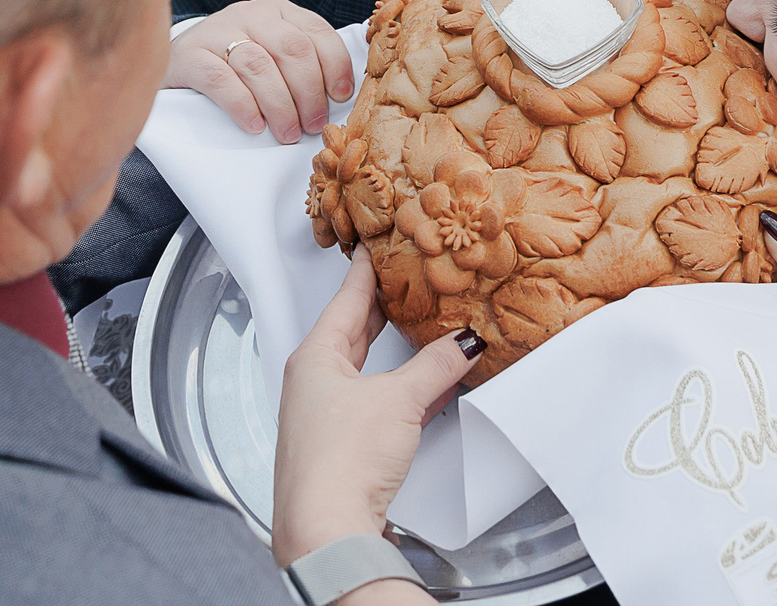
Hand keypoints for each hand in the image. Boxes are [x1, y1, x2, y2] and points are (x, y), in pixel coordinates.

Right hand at [167, 0, 353, 141]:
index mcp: (278, 11)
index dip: (335, 66)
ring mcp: (216, 31)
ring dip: (280, 104)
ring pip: (259, 65)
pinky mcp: (188, 55)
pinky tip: (254, 125)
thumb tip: (340, 98)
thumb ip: (300, 64)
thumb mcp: (270, 53)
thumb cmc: (234, 65)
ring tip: (287, 133)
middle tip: (313, 125)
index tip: (341, 98)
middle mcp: (249, 14)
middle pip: (292, 49)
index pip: (317, 32)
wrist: (170, 59)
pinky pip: (220, 80)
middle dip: (309, 92)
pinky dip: (243, 105)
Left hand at [272, 253, 481, 568]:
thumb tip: (463, 343)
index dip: (365, 271)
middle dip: (382, 310)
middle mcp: (313, 383)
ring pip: (365, 370)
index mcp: (315, 357)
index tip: (374, 246)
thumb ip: (436, 366)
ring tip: (423, 332)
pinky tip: (425, 392)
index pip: (346, 299)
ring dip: (395, 354)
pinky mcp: (341, 448)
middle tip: (405, 282)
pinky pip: (374, 404)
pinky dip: (399, 391)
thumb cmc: (342, 460)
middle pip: (352, 333)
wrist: (326, 529)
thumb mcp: (399, 400)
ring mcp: (325, 417)